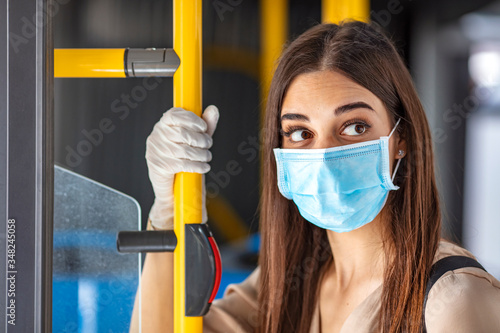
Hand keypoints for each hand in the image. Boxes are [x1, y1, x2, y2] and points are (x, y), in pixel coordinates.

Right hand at [146, 105, 218, 228]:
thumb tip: (213, 110)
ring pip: (184, 150)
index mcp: (164, 125)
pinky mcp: (159, 166)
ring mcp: (156, 151)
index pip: (175, 114)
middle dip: (201, 139)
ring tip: (207, 157)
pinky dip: (198, 166)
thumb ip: (205, 126)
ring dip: (202, 154)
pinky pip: (183, 164)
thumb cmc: (183, 161)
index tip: (203, 127)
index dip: (192, 119)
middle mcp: (157, 136)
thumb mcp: (196, 141)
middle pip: (182, 133)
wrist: (173, 189)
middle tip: (208, 145)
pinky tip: (204, 167)